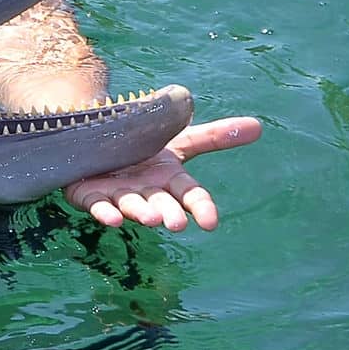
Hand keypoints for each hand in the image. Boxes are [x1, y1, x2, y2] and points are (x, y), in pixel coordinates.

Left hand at [62, 117, 263, 231]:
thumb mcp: (178, 138)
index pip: (191, 195)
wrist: (99, 137)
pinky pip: (97, 205)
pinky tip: (110, 219)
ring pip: (131, 206)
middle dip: (168, 213)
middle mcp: (147, 191)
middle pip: (161, 204)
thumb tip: (258, 126)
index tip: (211, 222)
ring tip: (150, 219)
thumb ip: (213, 136)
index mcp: (170, 179)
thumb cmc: (142, 145)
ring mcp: (118, 195)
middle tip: (176, 223)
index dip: (201, 208)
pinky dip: (104, 212)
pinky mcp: (90, 195)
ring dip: (140, 213)